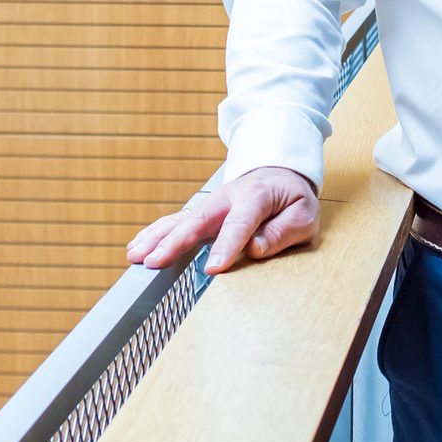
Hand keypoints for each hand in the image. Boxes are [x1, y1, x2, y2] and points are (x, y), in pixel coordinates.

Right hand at [126, 166, 319, 275]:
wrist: (279, 172)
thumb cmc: (292, 198)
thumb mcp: (304, 215)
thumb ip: (283, 231)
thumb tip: (255, 249)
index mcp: (256, 197)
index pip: (240, 223)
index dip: (226, 246)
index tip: (212, 269)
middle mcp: (227, 198)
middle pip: (199, 220)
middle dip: (176, 242)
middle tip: (156, 262)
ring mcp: (211, 204)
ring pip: (181, 220)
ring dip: (157, 237)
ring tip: (136, 256)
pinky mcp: (201, 212)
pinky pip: (175, 221)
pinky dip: (154, 233)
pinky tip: (136, 247)